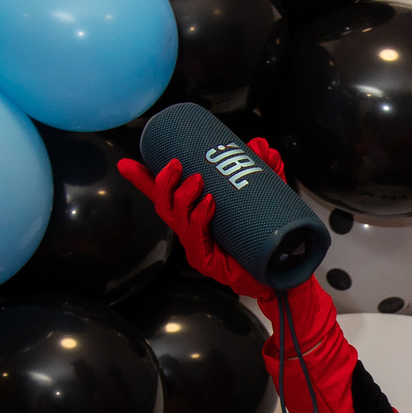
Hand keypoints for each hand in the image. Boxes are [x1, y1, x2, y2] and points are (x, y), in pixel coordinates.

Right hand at [116, 152, 278, 299]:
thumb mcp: (266, 196)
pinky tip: (208, 204)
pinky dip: (199, 219)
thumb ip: (264, 170)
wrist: (285, 270)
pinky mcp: (208, 264)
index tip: (126, 163)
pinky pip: (197, 239)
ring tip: (197, 181)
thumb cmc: (267, 237)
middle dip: (164, 183)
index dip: (144, 181)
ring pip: (178, 220)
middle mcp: (193, 232)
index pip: (165, 196)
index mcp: (196, 217)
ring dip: (183, 198)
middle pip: (165, 206)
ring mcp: (199, 249)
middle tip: (178, 164)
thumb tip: (260, 143)